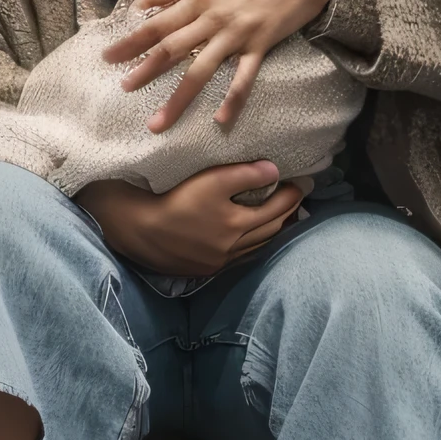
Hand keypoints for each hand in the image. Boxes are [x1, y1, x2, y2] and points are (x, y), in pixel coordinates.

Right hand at [77, 163, 303, 275]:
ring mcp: (219, 261)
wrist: (139, 230)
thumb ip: (246, 174)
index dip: (291, 194)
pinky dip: (252, 246)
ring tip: (280, 218)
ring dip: (272, 232)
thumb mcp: (211, 180)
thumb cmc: (175, 199)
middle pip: (271, 230)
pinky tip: (250, 239)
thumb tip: (275, 170)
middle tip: (295, 197)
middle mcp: (233, 248)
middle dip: (286, 212)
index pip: (277, 208)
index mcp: (239, 225)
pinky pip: (239, 257)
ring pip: (257, 247)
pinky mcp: (204, 268)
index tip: (301, 181)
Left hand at [103, 0, 335, 131]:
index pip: (155, 15)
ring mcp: (234, 32)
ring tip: (154, 122)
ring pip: (197, 70)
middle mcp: (210, 13)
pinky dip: (232, 101)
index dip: (131, 35)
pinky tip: (220, 121)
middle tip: (121, 88)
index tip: (110, 54)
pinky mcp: (258, 45)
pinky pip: (242, 79)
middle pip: (167, 45)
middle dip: (141, 67)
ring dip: (175, 99)